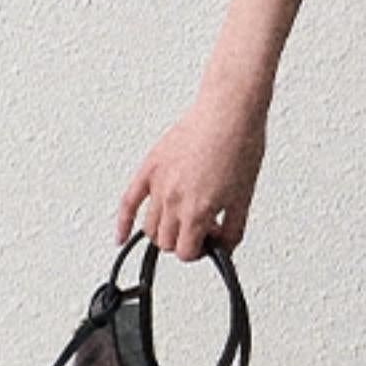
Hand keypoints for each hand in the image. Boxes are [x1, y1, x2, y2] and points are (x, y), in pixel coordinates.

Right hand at [115, 88, 267, 260]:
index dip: (201, 250)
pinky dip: (123, 223)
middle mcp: (173, 200)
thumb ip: (233, 231)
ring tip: (181, 222)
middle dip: (184, 242)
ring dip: (165, 232)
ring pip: (149, 227)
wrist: (230, 112)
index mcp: (197, 210)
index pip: (187, 252)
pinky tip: (121, 237)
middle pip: (167, 242)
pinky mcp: (150, 167)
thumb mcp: (245, 198)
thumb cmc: (240, 147)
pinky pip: (128, 201)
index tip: (211, 241)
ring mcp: (158, 183)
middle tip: (200, 230)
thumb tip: (225, 248)